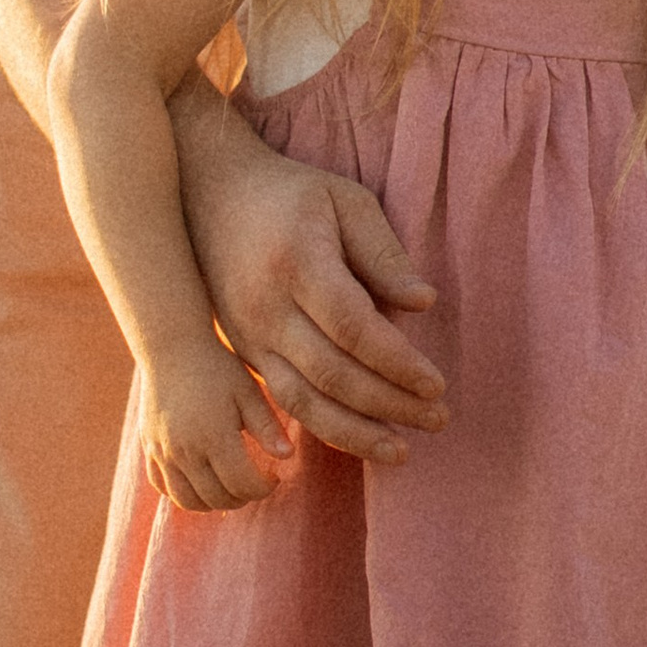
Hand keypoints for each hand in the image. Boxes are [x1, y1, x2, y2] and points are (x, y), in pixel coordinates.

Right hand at [141, 335, 295, 512]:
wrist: (172, 347)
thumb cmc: (218, 367)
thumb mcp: (249, 392)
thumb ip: (268, 427)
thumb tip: (287, 456)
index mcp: (215, 437)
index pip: (243, 484)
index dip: (264, 488)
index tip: (274, 476)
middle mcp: (186, 450)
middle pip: (217, 497)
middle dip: (243, 497)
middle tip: (255, 482)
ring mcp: (163, 452)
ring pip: (187, 500)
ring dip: (213, 502)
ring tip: (230, 487)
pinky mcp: (149, 448)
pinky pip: (163, 486)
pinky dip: (183, 493)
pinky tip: (201, 482)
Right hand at [184, 114, 445, 463]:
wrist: (207, 198)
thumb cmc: (291, 195)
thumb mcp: (345, 201)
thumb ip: (384, 253)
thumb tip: (423, 304)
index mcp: (298, 263)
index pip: (354, 328)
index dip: (398, 362)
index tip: (437, 383)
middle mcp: (267, 308)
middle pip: (334, 373)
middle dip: (389, 404)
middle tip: (438, 418)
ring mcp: (249, 336)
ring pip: (304, 402)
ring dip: (357, 433)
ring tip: (401, 451)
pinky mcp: (243, 355)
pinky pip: (284, 403)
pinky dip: (324, 427)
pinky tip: (360, 439)